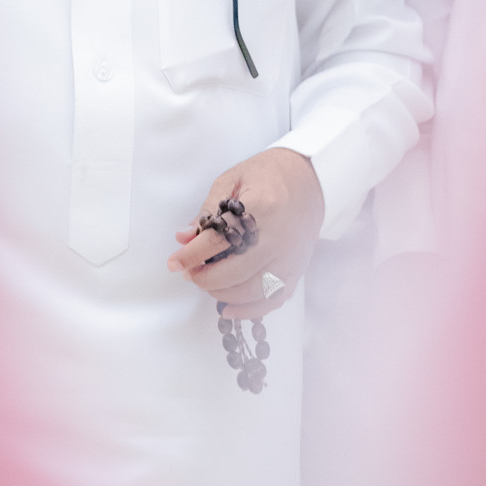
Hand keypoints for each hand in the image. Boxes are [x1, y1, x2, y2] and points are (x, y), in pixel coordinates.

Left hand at [168, 148, 323, 320]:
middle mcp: (277, 237)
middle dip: (204, 278)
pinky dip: (249, 310)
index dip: (191, 255)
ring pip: (251, 291)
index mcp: (260, 208)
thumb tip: (183, 238)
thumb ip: (208, 211)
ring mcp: (289, 257)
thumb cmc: (270, 175)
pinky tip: (228, 309)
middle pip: (234, 272)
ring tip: (206, 283)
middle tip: (189, 272)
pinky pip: (272, 299)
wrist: (311, 180)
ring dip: (222, 294)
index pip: (217, 240)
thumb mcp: (233, 180)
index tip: (174, 262)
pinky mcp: (297, 269)